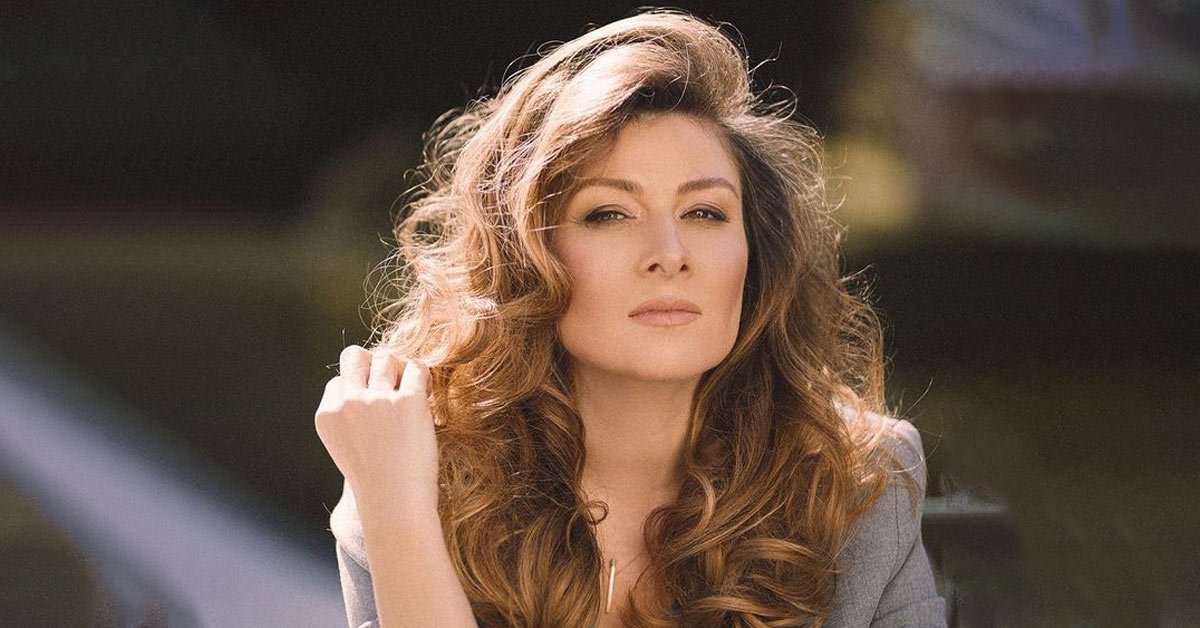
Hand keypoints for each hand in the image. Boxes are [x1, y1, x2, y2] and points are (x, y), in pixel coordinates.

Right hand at [315, 345, 439, 513]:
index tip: (374, 409)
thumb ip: (350, 416)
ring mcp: (377, 401)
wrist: (397, 505)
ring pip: (387, 359)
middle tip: (389, 384)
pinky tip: (425, 392)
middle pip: (355, 356)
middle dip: (372, 363)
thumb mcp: (348, 447)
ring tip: (409, 393)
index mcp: (327, 415)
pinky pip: (416, 367)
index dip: (359, 390)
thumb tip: (370, 382)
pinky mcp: (407, 401)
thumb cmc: (378, 482)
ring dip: (400, 371)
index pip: (339, 381)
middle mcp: (348, 403)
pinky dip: (422, 376)